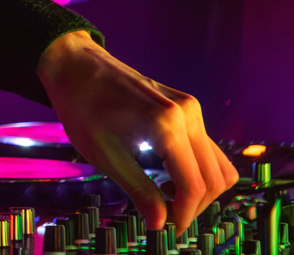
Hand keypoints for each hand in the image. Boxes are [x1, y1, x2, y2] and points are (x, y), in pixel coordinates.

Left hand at [39, 31, 237, 232]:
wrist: (75, 65)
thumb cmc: (82, 107)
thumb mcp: (105, 154)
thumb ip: (138, 190)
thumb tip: (161, 224)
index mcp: (166, 125)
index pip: (194, 186)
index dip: (184, 215)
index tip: (167, 230)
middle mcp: (187, 114)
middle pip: (215, 178)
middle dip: (194, 205)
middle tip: (165, 216)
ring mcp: (191, 107)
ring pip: (218, 164)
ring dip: (200, 189)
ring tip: (164, 194)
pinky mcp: (188, 106)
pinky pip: (207, 147)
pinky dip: (196, 169)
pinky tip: (166, 174)